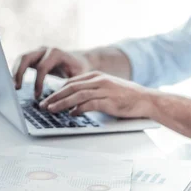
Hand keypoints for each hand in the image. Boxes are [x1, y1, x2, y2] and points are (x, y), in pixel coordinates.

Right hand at [12, 46, 91, 97]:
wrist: (81, 60)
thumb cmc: (81, 69)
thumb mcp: (80, 77)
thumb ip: (72, 85)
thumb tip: (64, 101)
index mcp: (57, 53)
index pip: (42, 67)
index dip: (37, 83)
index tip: (37, 96)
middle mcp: (46, 50)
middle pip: (26, 58)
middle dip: (19, 73)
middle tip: (16, 88)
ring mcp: (39, 51)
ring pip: (21, 58)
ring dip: (15, 72)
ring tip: (14, 87)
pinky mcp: (35, 56)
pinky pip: (22, 61)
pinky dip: (17, 71)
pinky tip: (16, 83)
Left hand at [39, 71, 153, 117]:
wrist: (146, 99)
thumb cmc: (129, 96)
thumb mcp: (109, 89)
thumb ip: (93, 93)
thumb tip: (76, 104)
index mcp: (98, 76)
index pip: (72, 82)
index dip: (58, 91)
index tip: (49, 98)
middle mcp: (99, 81)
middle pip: (71, 87)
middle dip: (54, 96)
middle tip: (43, 105)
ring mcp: (104, 90)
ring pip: (77, 95)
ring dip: (61, 103)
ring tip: (51, 109)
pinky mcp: (109, 101)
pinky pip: (89, 104)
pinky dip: (78, 109)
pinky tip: (71, 114)